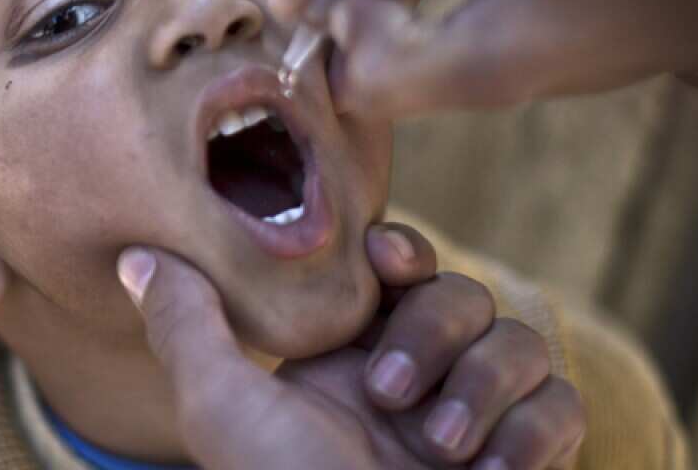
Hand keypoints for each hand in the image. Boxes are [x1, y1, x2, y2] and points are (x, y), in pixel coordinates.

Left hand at [116, 223, 584, 468]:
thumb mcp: (225, 413)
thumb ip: (188, 329)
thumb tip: (133, 255)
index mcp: (343, 363)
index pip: (393, 269)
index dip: (401, 250)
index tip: (385, 256)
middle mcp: (413, 384)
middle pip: (460, 293)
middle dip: (432, 332)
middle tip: (390, 398)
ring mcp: (474, 422)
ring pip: (517, 340)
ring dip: (481, 388)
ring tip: (439, 451)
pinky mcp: (528, 459)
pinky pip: (564, 403)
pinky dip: (533, 433)